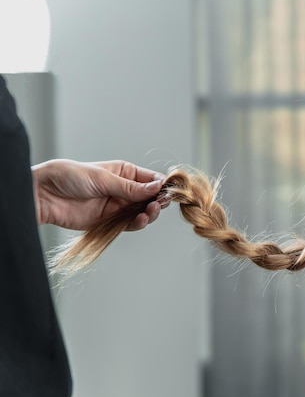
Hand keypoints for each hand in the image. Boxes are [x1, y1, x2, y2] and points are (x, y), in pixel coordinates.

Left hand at [32, 159, 166, 230]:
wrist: (44, 195)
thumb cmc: (70, 177)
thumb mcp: (103, 178)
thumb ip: (130, 187)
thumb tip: (157, 187)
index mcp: (125, 172)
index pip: (151, 179)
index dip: (162, 185)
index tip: (167, 192)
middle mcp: (125, 189)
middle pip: (151, 197)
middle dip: (158, 201)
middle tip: (160, 204)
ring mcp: (118, 206)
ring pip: (143, 212)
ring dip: (150, 213)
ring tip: (150, 211)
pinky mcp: (110, 221)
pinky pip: (130, 224)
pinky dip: (138, 223)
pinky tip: (141, 219)